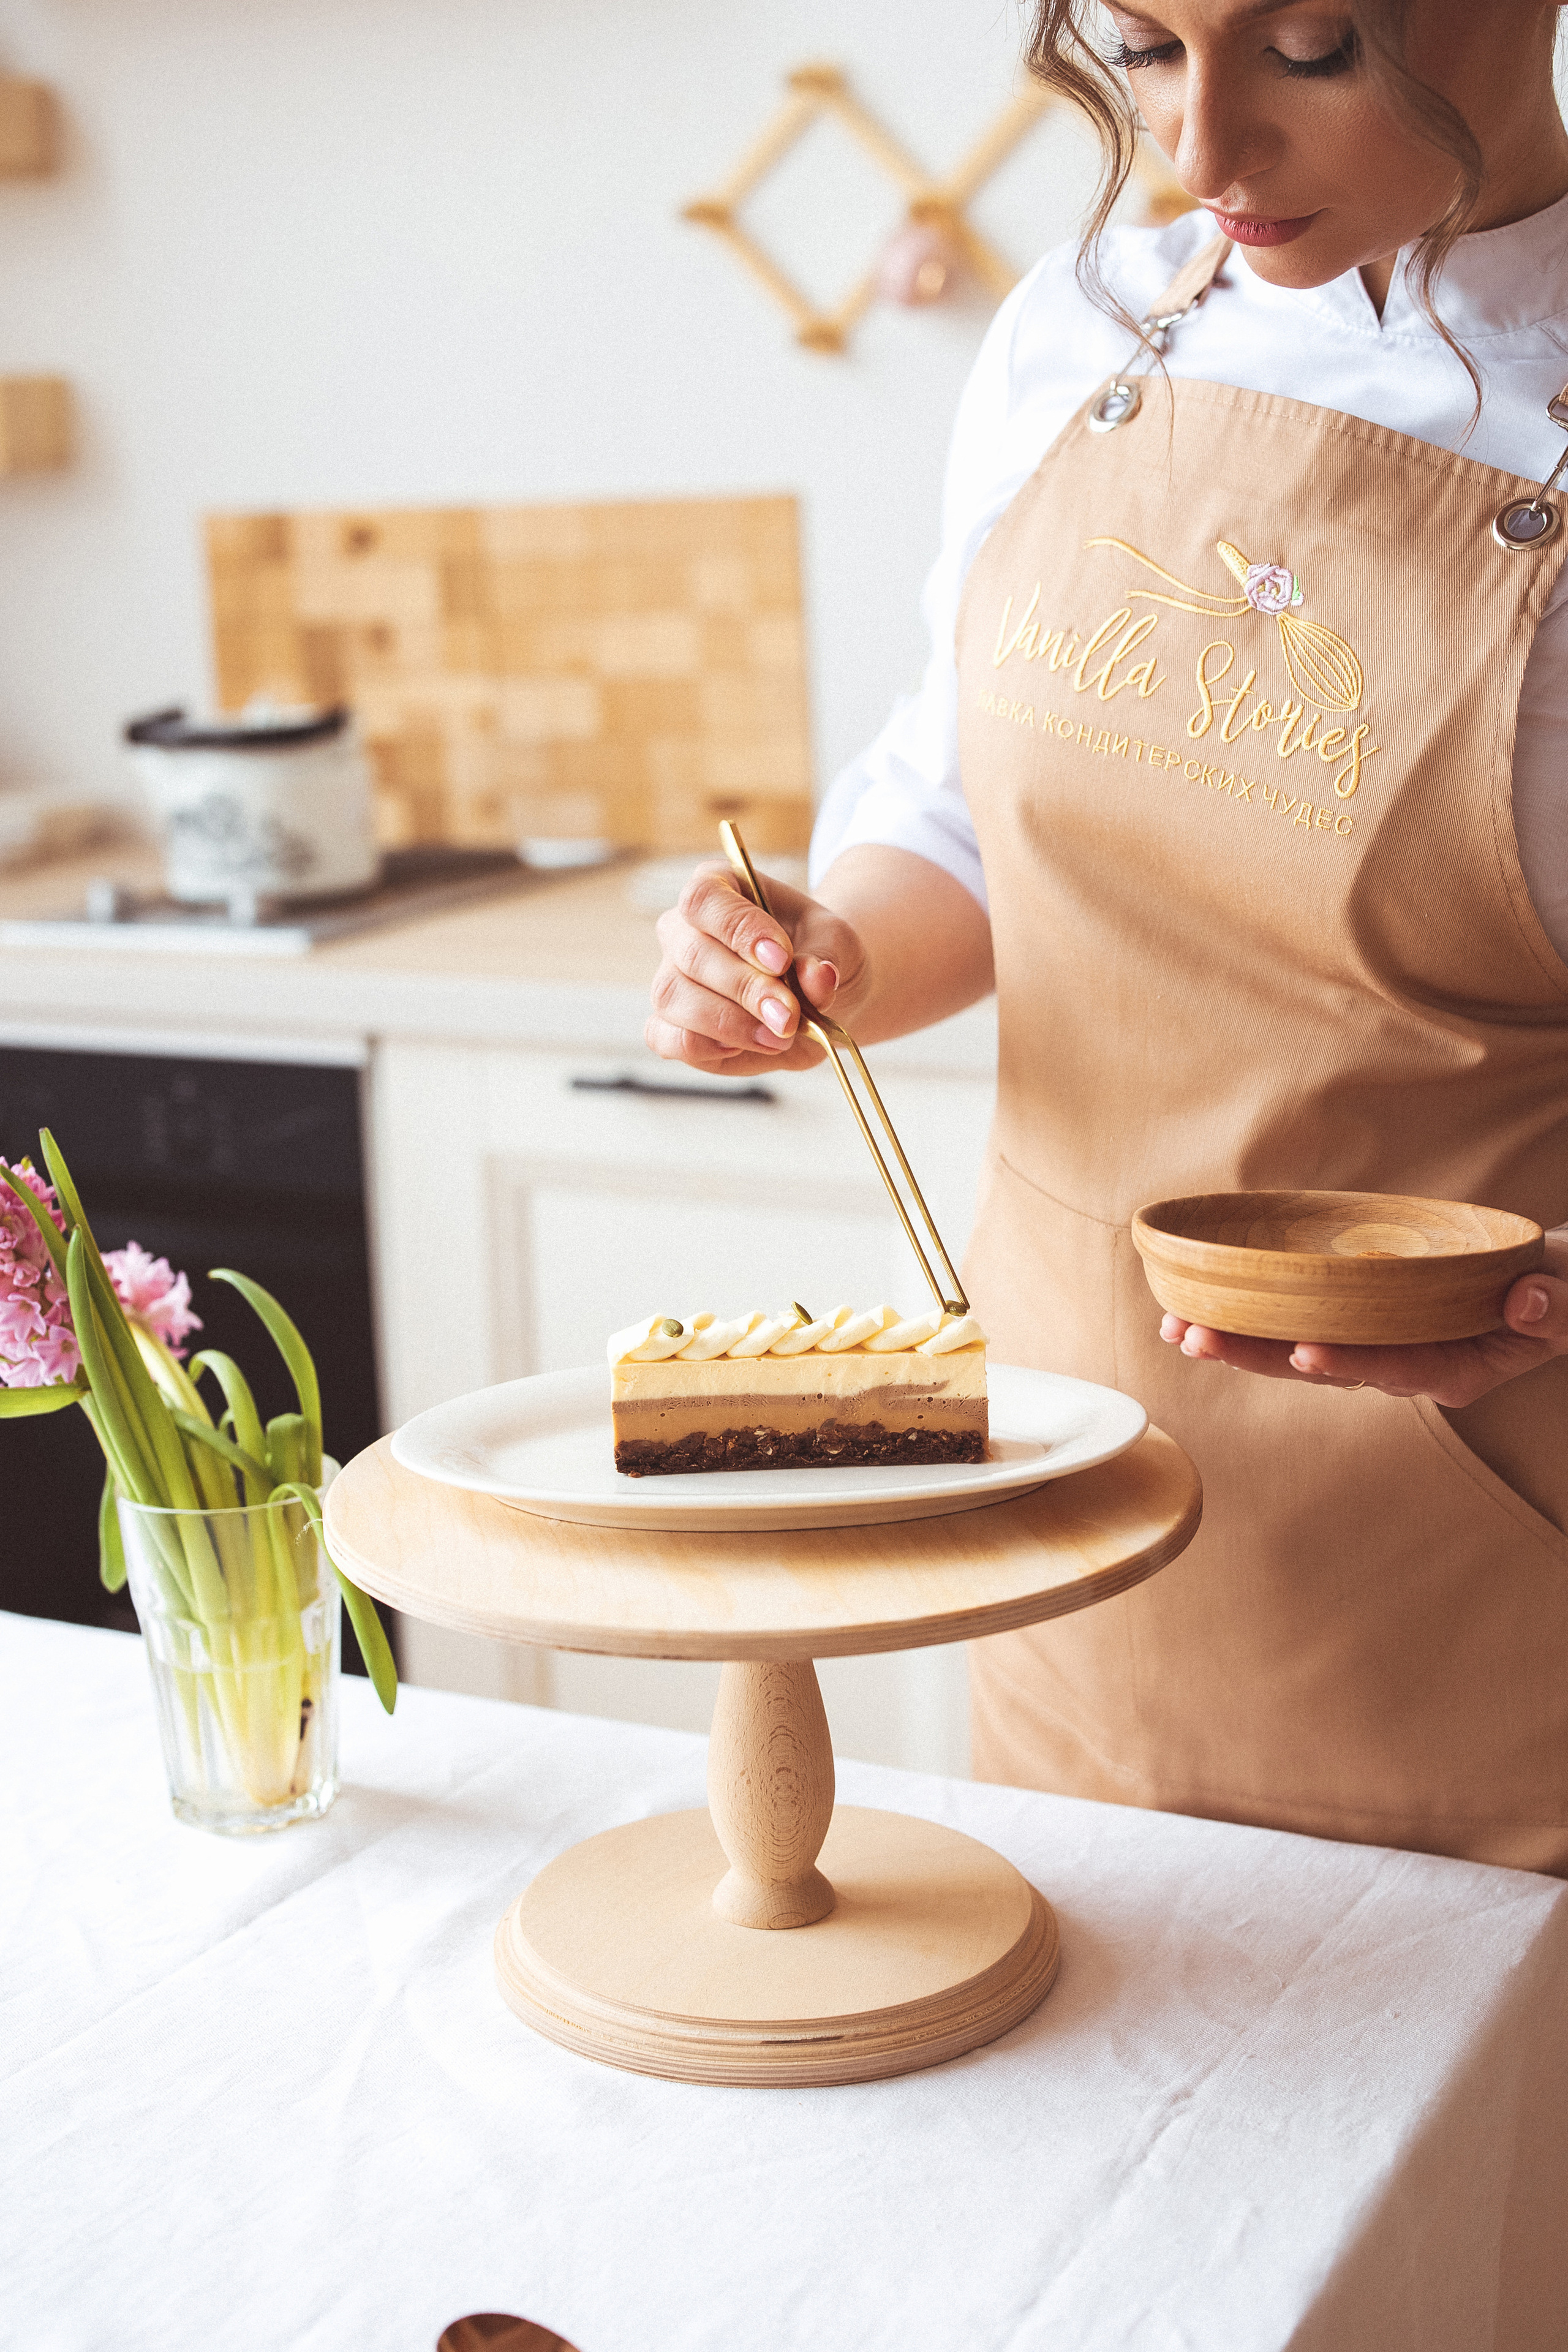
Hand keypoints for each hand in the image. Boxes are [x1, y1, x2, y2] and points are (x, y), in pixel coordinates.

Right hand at [647, 862, 870, 1076]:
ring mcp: (671, 979)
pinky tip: (743, 1048)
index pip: (704, 898)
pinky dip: (704, 1046)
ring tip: (779, 1036)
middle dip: (745, 988)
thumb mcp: (836, 943)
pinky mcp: (671, 1027)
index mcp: (717, 888)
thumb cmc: (818, 953)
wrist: (818, 994)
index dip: (739, 929)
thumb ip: (826, 956)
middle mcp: (682, 931)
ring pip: (672, 998)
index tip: (782, 959)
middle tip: (789, 1014)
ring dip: (729, 1023)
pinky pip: (667, 1039)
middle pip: (691, 954)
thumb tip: (817, 977)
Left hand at [1160, 1233, 1567, 1407]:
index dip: (1348, 1360)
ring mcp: (1382, 1348)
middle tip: (1196, 1339)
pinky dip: (1256, 1319)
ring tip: (1178, 1329)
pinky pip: (1304, 1325)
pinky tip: (1206, 1310)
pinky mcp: (1365, 1323)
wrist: (1552, 1287)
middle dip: (1256, 1355)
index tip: (1303, 1352)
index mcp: (1452, 1368)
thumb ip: (1555, 1307)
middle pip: (1323, 1366)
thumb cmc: (1558, 1293)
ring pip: (1301, 1350)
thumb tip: (1530, 1299)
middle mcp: (1406, 1367)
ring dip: (1240, 1341)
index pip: (1393, 1367)